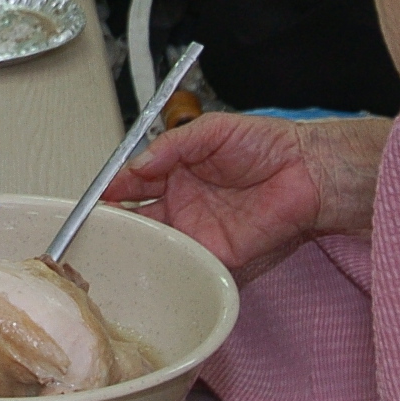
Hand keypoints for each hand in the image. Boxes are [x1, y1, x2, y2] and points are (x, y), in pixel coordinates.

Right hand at [104, 112, 389, 282]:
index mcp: (177, 172)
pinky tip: (148, 270)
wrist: (309, 172)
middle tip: (90, 231)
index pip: (133, 183)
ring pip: (156, 244)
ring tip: (107, 254)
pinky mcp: (218, 255)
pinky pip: (187, 264)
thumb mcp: (211, 130)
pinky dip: (167, 269)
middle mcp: (183, 204)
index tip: (92, 197)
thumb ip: (171, 145)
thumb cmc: (267, 145)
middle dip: (113, 225)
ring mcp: (199, 231)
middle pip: (137, 218)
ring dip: (135, 249)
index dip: (111, 189)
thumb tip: (136, 165)